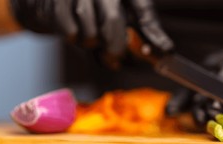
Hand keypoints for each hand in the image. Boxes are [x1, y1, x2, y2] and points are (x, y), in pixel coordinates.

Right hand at [9, 0, 173, 57]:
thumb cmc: (86, 7)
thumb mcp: (114, 12)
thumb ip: (135, 29)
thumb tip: (159, 51)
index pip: (143, 7)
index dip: (154, 32)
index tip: (165, 51)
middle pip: (113, 22)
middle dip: (115, 47)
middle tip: (115, 59)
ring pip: (91, 31)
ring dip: (92, 44)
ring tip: (91, 39)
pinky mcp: (56, 2)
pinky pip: (71, 33)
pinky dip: (75, 40)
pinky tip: (76, 33)